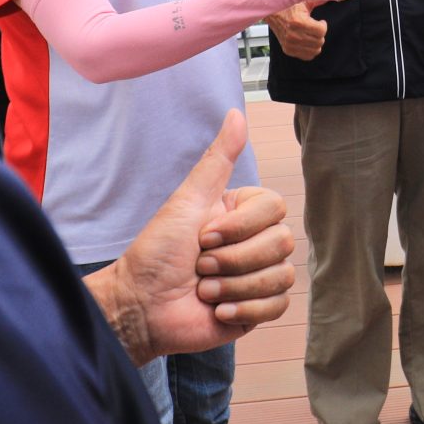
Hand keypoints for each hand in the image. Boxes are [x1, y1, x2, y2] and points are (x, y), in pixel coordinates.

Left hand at [88, 110, 295, 364]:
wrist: (141, 306)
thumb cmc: (157, 252)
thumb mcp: (187, 200)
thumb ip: (217, 159)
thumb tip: (237, 113)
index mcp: (243, 214)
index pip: (276, 208)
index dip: (241, 227)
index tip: (205, 235)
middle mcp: (255, 242)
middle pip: (282, 243)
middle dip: (234, 259)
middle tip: (201, 265)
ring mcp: (259, 277)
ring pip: (280, 276)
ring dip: (234, 286)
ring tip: (205, 289)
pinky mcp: (257, 309)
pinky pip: (277, 305)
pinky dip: (244, 309)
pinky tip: (218, 311)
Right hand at [268, 1, 326, 60]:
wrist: (272, 13)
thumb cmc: (289, 6)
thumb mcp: (304, 2)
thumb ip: (319, 0)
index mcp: (298, 22)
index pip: (321, 31)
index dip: (323, 25)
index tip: (320, 22)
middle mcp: (293, 35)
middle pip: (319, 41)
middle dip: (320, 34)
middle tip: (315, 28)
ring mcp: (290, 44)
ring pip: (315, 50)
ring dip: (316, 43)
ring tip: (311, 35)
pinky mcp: (288, 50)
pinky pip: (307, 56)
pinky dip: (310, 50)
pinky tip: (308, 41)